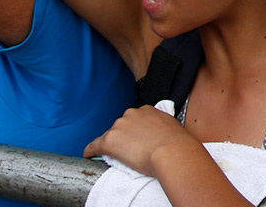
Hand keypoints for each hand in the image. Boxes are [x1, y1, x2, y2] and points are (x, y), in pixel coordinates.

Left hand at [84, 105, 198, 174]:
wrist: (171, 152)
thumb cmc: (176, 143)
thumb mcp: (171, 126)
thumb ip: (160, 125)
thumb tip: (159, 133)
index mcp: (146, 109)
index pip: (134, 119)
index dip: (134, 130)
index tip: (136, 138)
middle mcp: (131, 114)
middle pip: (121, 126)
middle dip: (124, 136)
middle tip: (131, 149)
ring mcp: (119, 127)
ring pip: (110, 136)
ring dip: (113, 144)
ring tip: (119, 156)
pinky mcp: (110, 141)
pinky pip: (95, 145)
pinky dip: (91, 151)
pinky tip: (89, 155)